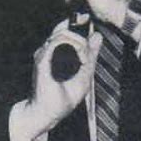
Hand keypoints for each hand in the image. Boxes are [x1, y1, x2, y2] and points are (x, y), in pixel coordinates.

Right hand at [25, 21, 101, 136]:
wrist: (48, 112)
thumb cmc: (63, 97)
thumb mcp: (85, 74)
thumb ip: (91, 55)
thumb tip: (98, 35)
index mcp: (57, 53)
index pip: (67, 31)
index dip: (80, 28)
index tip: (91, 32)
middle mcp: (49, 51)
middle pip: (63, 28)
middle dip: (79, 29)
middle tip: (89, 37)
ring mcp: (44, 54)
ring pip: (62, 34)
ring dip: (79, 41)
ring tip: (86, 56)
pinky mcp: (42, 59)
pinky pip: (57, 43)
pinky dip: (72, 46)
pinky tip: (81, 57)